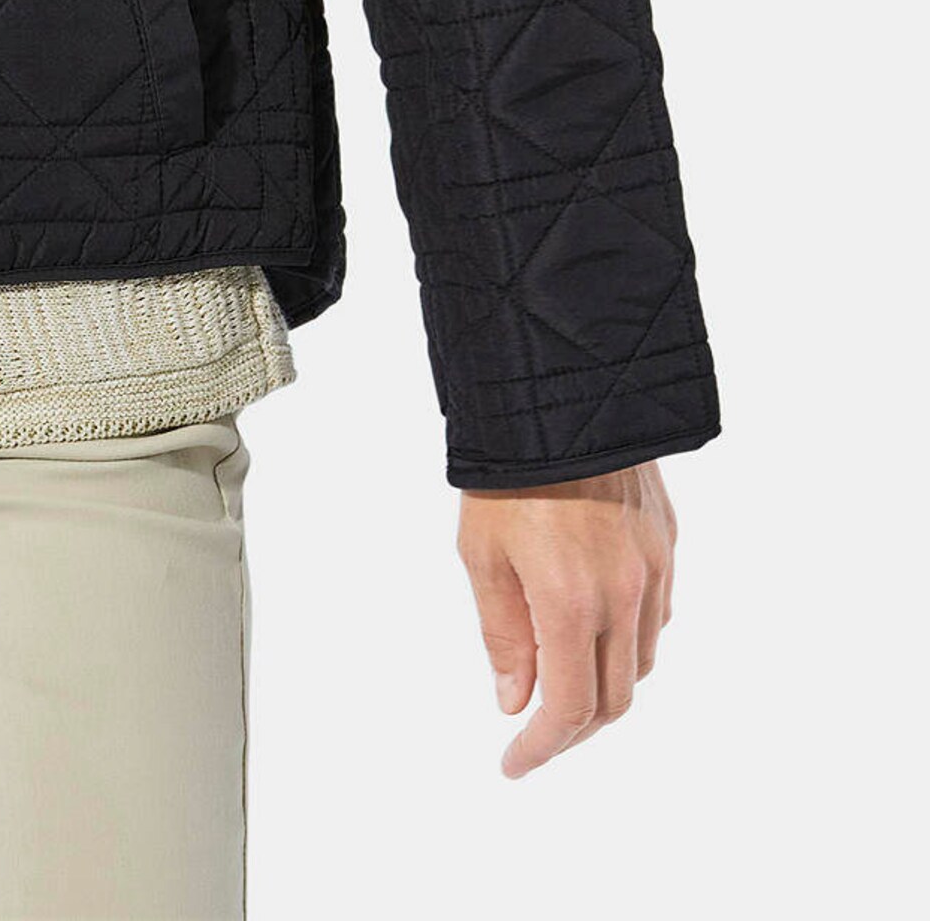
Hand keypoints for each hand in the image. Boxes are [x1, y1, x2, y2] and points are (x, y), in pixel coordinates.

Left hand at [457, 459, 676, 776]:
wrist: (561, 388)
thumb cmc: (508, 467)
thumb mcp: (481, 552)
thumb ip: (502, 633)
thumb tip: (515, 700)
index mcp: (571, 603)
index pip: (568, 708)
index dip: (542, 747)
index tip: (515, 762)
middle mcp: (625, 595)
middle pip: (613, 699)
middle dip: (573, 729)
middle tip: (536, 732)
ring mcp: (654, 570)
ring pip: (642, 661)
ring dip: (604, 686)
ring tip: (561, 680)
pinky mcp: (667, 543)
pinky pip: (657, 616)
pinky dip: (629, 642)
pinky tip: (596, 630)